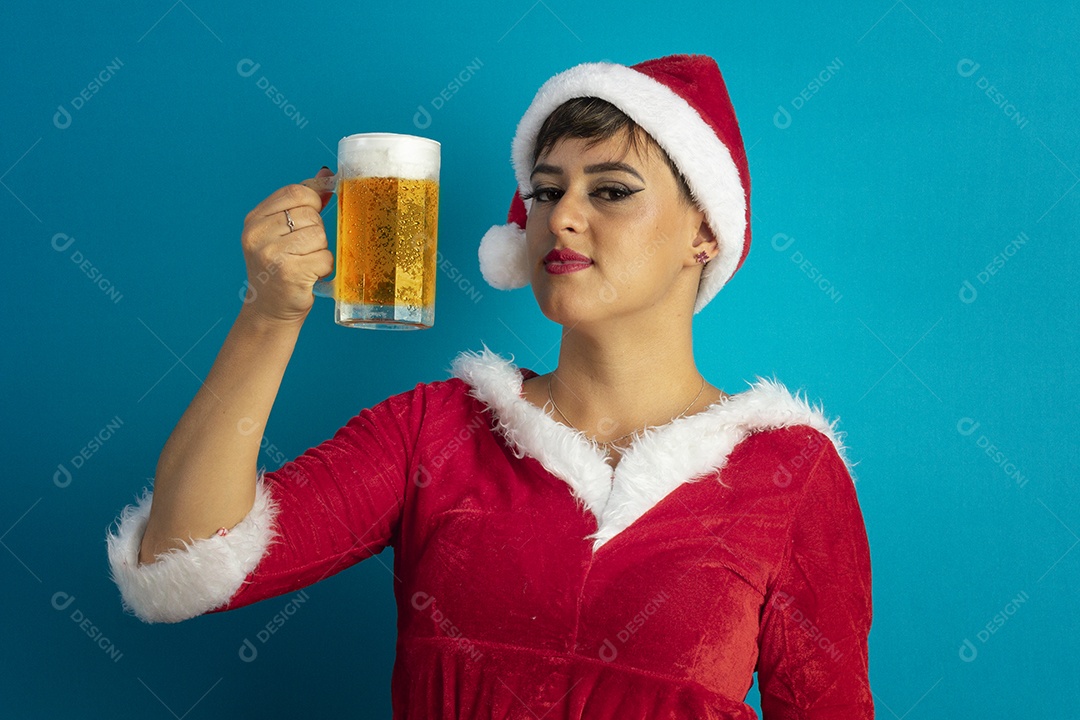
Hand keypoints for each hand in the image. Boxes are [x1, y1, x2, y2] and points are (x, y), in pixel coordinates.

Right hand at [239, 167, 334, 325]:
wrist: (269, 310)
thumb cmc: (281, 268)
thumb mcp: (282, 232)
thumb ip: (301, 203)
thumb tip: (326, 174)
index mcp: (254, 219)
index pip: (295, 192)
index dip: (313, 200)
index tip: (315, 212)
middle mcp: (257, 234)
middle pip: (311, 214)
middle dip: (317, 232)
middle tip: (302, 251)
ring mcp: (271, 253)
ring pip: (320, 235)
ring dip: (320, 251)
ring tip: (305, 264)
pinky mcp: (288, 272)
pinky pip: (324, 258)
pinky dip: (323, 269)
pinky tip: (309, 276)